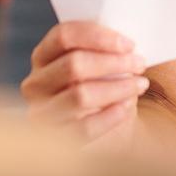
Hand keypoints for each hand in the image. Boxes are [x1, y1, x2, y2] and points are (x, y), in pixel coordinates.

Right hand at [21, 20, 149, 147]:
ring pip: (80, 96)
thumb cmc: (105, 86)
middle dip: (113, 63)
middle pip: (73, 65)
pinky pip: (85, 127)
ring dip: (117, 88)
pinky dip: (110, 116)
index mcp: (44, 55)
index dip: (98, 36)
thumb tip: (126, 43)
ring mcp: (41, 112)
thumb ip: (106, 47)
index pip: (63, 36)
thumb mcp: (101, 63)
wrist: (106, 127)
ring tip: (139, 85)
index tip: (129, 44)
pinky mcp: (55, 139)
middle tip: (139, 64)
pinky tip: (126, 107)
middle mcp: (35, 83)